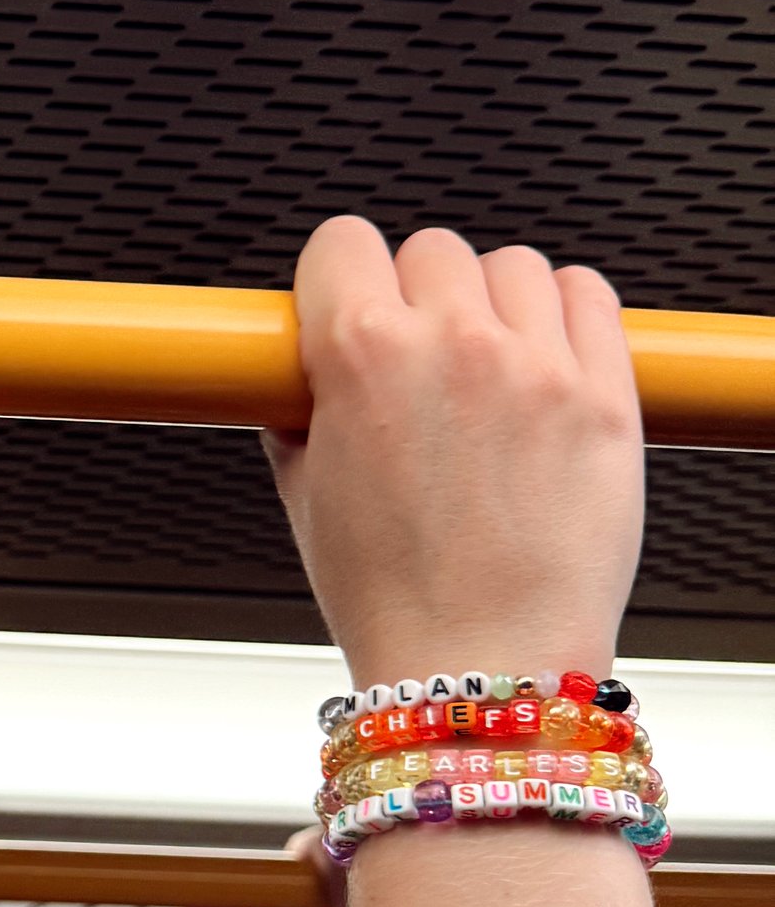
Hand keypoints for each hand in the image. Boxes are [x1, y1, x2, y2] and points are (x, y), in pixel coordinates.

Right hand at [265, 220, 642, 688]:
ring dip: (495, 302)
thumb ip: (301, 415)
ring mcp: (537, 365)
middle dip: (418, 295)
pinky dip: (566, 313)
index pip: (341, 241)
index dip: (339, 277)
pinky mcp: (605, 394)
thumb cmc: (397, 598)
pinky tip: (545, 361)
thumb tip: (302, 381)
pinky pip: (589, 294)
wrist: (481, 665)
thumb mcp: (306, 496)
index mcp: (363, 356)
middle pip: (430, 248)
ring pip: (513, 264)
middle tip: (420, 359)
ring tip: (489, 368)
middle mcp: (452, 344)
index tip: (349, 306)